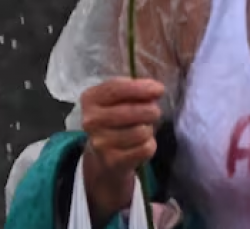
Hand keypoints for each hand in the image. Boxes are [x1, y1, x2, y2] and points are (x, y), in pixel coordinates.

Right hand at [79, 77, 165, 218]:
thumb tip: (156, 89)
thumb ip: (133, 91)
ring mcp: (100, 142)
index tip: (159, 89)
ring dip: (149, 130)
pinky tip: (142, 144)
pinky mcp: (112, 160)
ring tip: (144, 129)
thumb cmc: (116, 120)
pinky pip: (144, 149)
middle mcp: (90, 120)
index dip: (140, 88)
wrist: (103, 156)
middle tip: (153, 112)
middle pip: (132, 111)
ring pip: (141, 132)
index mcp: (89, 99)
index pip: (116, 88)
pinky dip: (150, 145)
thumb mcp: (117, 100)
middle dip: (151, 111)